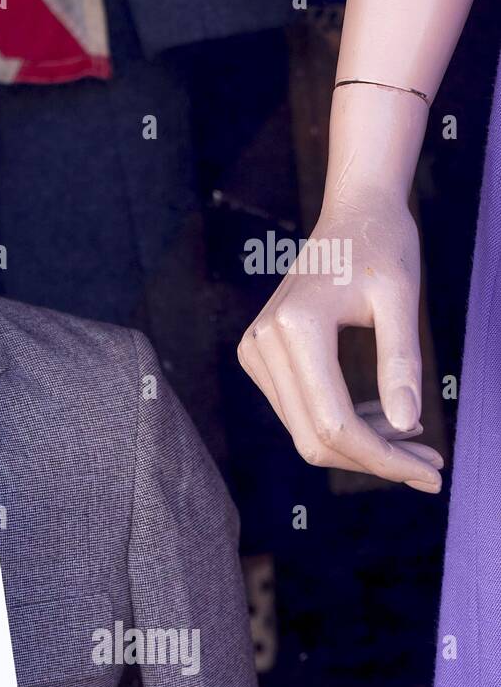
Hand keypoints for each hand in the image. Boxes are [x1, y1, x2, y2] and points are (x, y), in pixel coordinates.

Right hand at [237, 199, 442, 492]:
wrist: (351, 213)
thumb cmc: (382, 246)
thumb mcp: (402, 300)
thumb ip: (401, 363)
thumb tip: (405, 426)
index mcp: (295, 327)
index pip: (333, 421)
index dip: (382, 457)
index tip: (430, 473)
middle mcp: (263, 344)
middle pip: (313, 436)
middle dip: (373, 460)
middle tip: (429, 468)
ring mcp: (256, 352)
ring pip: (305, 431)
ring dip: (360, 447)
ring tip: (414, 443)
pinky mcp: (260, 356)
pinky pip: (299, 412)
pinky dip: (342, 426)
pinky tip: (382, 420)